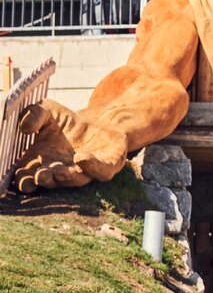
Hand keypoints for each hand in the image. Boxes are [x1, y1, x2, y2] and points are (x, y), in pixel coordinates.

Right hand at [12, 100, 127, 192]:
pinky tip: (82, 158)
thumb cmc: (68, 122)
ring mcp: (85, 172)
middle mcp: (62, 172)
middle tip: (41, 175)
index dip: (26, 182)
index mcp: (42, 164)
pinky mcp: (107, 167)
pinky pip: (101, 172)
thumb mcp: (48, 111)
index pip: (30, 179)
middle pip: (52, 182)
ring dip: (68, 177)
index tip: (24, 179)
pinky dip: (93, 167)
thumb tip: (25, 127)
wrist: (101, 120)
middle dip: (46, 180)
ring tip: (61, 171)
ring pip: (76, 180)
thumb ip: (35, 114)